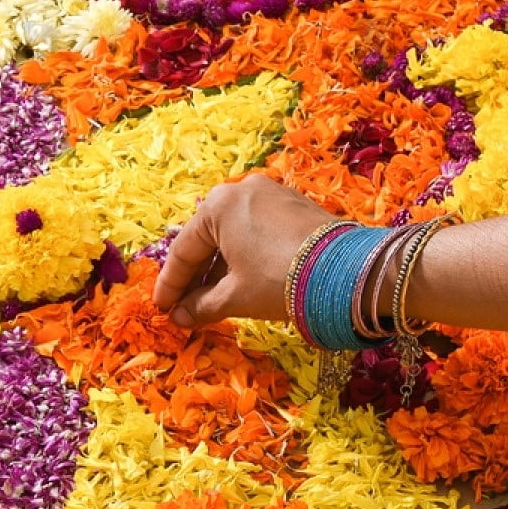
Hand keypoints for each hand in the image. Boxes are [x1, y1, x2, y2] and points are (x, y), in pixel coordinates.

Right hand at [153, 174, 336, 326]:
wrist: (346, 271)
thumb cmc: (279, 279)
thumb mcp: (236, 296)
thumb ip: (202, 306)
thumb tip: (180, 318)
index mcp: (218, 205)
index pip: (184, 250)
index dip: (171, 284)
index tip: (161, 308)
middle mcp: (242, 190)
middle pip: (208, 239)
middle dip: (196, 277)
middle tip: (183, 308)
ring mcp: (272, 195)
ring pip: (234, 236)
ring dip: (221, 269)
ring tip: (211, 302)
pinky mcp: (295, 205)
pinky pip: (258, 232)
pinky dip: (245, 257)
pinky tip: (241, 282)